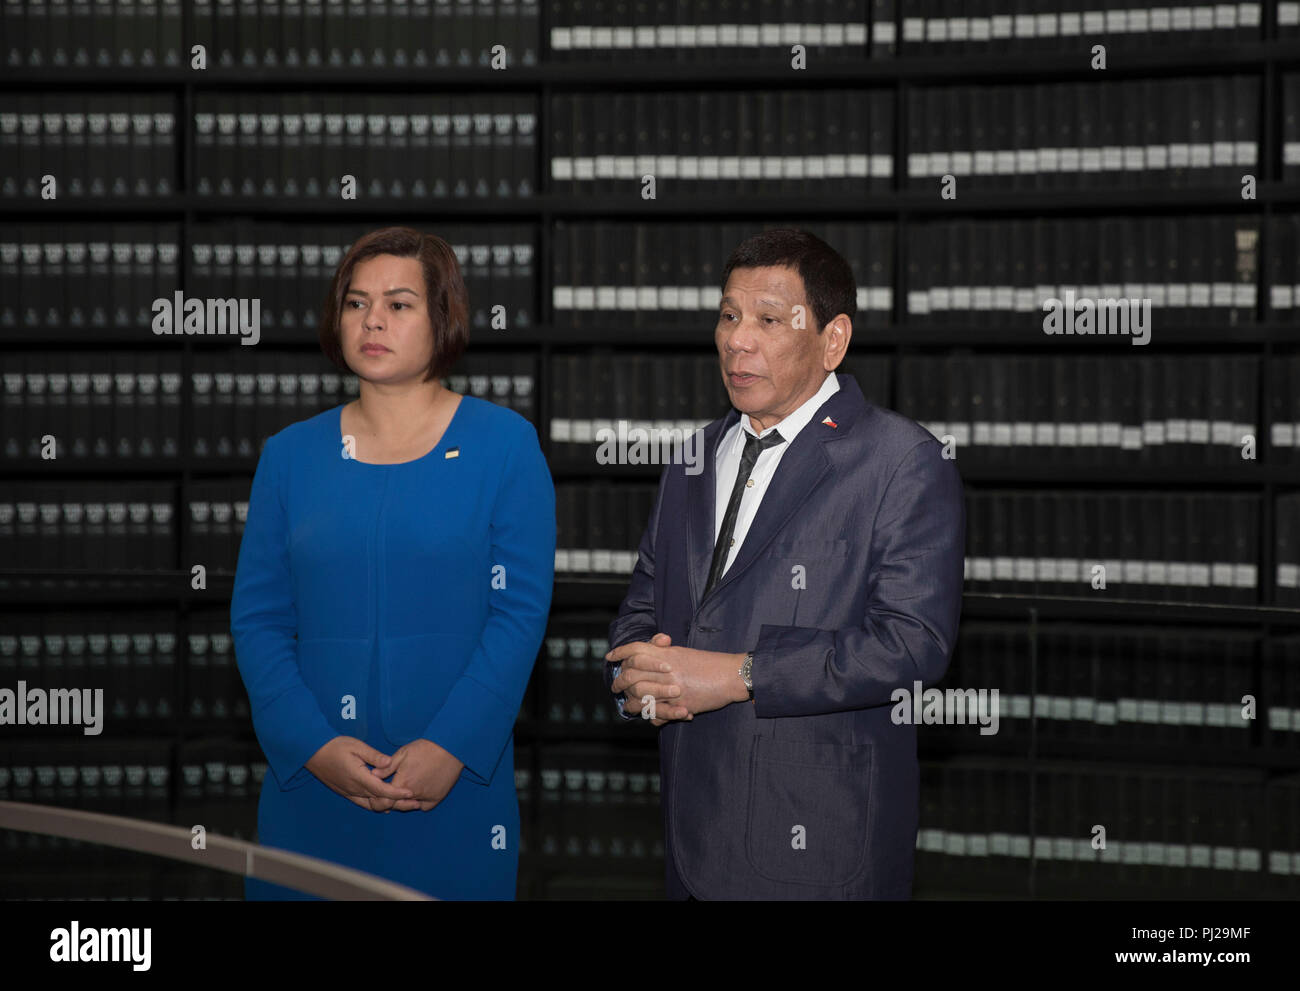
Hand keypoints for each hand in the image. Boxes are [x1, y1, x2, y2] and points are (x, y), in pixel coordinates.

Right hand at [305, 736, 413, 811]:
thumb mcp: (356, 746)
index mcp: (358, 777)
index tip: (411, 793)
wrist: (313, 753)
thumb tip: (390, 762)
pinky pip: (363, 803)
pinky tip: (385, 802)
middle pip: (379, 801)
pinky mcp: (345, 793)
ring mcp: (349, 793)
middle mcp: (354, 789)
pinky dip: (376, 804)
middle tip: (414, 802)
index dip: (397, 793)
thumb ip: (374, 756)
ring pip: (371, 805)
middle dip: (397, 803)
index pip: (382, 790)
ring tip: (404, 804)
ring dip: (387, 805)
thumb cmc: (335, 746)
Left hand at [369, 738, 464, 811]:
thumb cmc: (424, 748)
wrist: (449, 747)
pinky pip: (424, 806)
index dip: (379, 800)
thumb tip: (373, 775)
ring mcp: (426, 797)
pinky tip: (419, 793)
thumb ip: (387, 767)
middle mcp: (413, 793)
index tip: (379, 795)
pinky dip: (420, 802)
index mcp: (402, 782)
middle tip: (390, 794)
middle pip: (397, 806)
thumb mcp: (403, 753)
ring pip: (410, 806)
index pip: (384, 801)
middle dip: (391, 801)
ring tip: (404, 792)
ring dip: (405, 802)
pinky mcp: (437, 797)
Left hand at [608, 635, 747, 721]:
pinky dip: (653, 717)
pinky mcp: (679, 705)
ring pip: (640, 698)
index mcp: (665, 654)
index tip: (610, 657)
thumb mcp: (683, 654)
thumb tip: (651, 652)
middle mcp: (664, 670)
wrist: (730, 675)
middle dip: (620, 682)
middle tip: (615, 687)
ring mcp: (670, 688)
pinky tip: (652, 718)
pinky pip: (658, 714)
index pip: (634, 650)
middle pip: (631, 674)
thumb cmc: (709, 664)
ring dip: (632, 703)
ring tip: (628, 706)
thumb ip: (664, 654)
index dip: (620, 653)